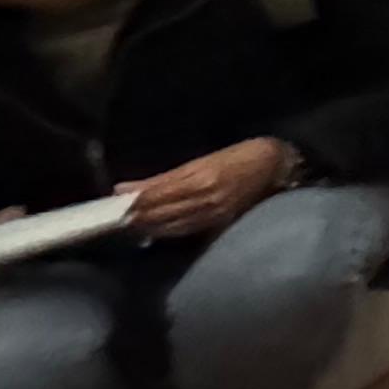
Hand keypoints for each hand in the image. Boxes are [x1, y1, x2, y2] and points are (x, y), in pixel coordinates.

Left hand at [125, 138, 292, 240]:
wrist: (277, 167)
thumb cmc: (241, 155)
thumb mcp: (205, 159)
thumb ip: (170, 176)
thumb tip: (131, 188)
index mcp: (201, 176)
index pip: (159, 192)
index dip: (136, 198)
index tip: (113, 199)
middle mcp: (204, 197)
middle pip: (161, 211)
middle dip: (136, 215)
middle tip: (111, 218)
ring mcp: (211, 214)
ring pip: (170, 225)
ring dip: (146, 226)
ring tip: (126, 226)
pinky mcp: (218, 225)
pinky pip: (184, 231)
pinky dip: (164, 232)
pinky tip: (151, 232)